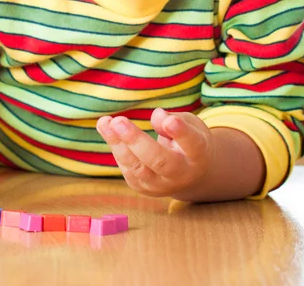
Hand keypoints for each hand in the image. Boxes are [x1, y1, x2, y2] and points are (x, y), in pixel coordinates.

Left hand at [96, 108, 215, 197]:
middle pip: (159, 160)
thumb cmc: (188, 140)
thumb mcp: (189, 124)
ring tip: (104, 122)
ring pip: (137, 167)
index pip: (192, 144)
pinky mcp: (143, 188)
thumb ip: (174, 119)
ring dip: (117, 144)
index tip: (169, 122)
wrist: (188, 173)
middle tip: (119, 121)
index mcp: (199, 155)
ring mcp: (161, 185)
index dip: (181, 133)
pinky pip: (127, 168)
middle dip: (136, 141)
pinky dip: (115, 148)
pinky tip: (107, 128)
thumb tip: (156, 116)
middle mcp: (181, 175)